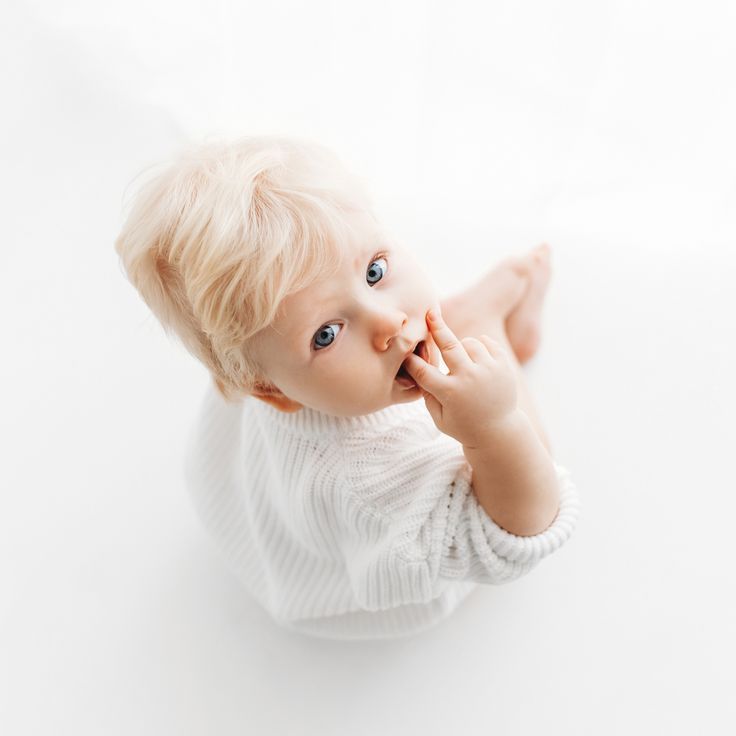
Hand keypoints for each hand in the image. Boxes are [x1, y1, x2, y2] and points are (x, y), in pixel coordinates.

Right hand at [403, 308, 518, 449]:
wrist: (498, 431)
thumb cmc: (463, 425)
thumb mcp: (439, 418)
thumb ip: (426, 395)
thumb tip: (416, 370)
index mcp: (450, 393)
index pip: (423, 371)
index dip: (411, 361)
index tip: (404, 352)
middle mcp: (469, 379)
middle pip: (448, 345)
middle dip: (437, 327)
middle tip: (430, 313)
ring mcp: (488, 371)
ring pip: (470, 342)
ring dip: (462, 347)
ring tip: (462, 360)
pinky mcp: (503, 366)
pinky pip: (488, 343)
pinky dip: (479, 346)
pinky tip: (475, 356)